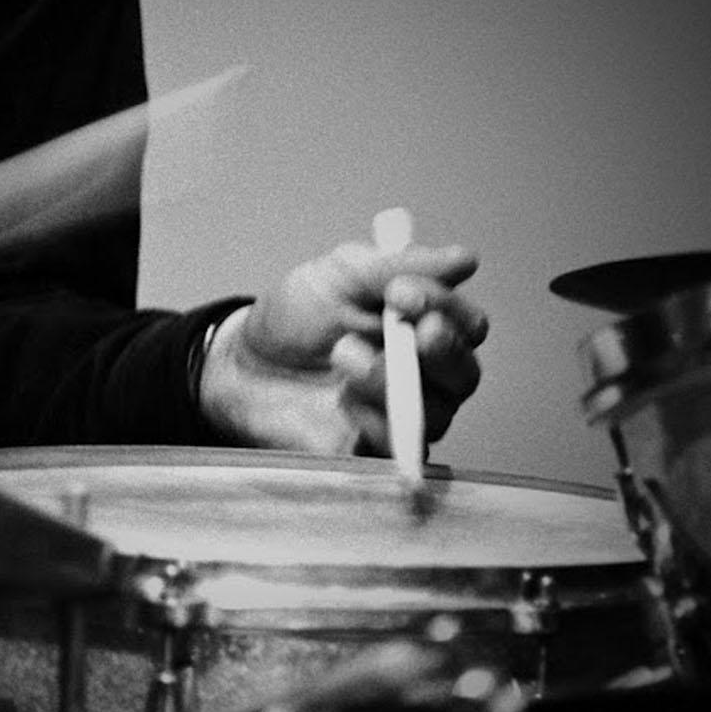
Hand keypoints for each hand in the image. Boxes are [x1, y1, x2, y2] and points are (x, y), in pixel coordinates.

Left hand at [199, 236, 486, 453]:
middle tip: (412, 332)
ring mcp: (401, 416)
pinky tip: (341, 399)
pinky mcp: (374, 451)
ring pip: (435, 413)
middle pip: (465, 375)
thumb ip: (399, 267)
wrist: (243, 364)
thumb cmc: (297, 318)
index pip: (467, 325)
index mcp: (425, 326)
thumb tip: (463, 260)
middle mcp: (424, 375)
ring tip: (342, 354)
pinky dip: (373, 419)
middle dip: (441, 351)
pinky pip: (397, 446)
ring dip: (391, 379)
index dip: (446, 307)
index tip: (401, 291)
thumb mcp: (342, 275)